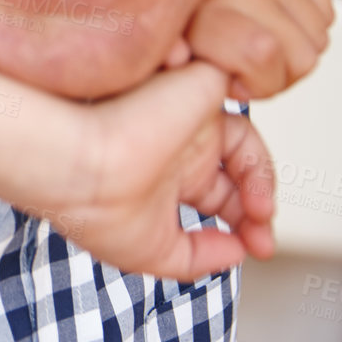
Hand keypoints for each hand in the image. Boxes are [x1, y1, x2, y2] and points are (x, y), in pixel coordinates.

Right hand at [25, 63, 274, 280]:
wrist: (78, 164)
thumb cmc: (95, 208)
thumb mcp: (152, 253)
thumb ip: (198, 257)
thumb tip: (236, 253)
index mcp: (166, 174)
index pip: (225, 193)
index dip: (249, 222)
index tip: (257, 247)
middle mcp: (178, 142)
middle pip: (243, 164)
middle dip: (262, 202)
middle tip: (262, 226)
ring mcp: (187, 113)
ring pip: (244, 131)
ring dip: (263, 173)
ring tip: (259, 206)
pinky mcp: (195, 84)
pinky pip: (237, 83)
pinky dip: (249, 124)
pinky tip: (244, 160)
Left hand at [164, 0, 333, 99]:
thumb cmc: (168, 2)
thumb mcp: (156, 40)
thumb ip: (167, 58)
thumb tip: (179, 59)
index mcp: (202, 4)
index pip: (262, 54)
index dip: (258, 84)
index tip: (235, 80)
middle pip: (302, 58)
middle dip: (279, 74)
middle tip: (248, 63)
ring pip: (317, 39)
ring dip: (294, 49)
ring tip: (258, 38)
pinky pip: (324, 12)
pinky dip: (305, 24)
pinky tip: (272, 18)